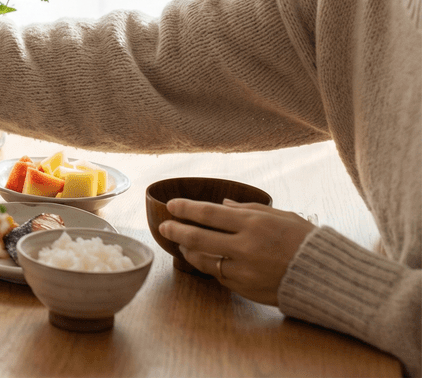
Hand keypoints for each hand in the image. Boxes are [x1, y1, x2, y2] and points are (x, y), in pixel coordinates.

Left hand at [157, 199, 317, 305]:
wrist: (328, 277)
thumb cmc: (306, 241)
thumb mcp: (281, 217)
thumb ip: (247, 210)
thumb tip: (221, 203)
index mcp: (255, 224)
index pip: (209, 213)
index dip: (186, 209)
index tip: (171, 205)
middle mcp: (246, 247)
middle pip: (198, 237)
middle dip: (176, 230)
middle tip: (164, 226)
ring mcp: (244, 270)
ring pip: (204, 260)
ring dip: (188, 251)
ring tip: (182, 243)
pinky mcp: (245, 288)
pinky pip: (219, 276)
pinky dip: (210, 266)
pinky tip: (205, 259)